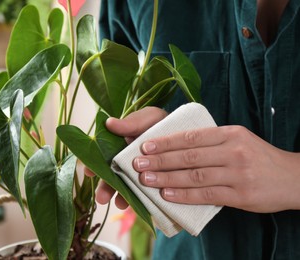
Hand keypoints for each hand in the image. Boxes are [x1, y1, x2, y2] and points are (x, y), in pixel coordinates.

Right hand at [84, 107, 167, 208]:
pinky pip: (145, 196)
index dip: (93, 165)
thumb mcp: (146, 119)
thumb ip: (130, 123)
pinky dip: (141, 201)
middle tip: (101, 198)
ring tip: (121, 205)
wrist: (183, 130)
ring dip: (122, 197)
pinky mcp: (152, 185)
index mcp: (117, 148)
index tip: (88, 171)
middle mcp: (124, 164)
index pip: (101, 158)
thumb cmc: (159, 123)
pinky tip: (140, 206)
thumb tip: (108, 123)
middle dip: (105, 188)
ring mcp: (138, 175)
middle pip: (111, 177)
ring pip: (126, 188)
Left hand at [134, 125, 299, 212]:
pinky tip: (167, 195)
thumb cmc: (258, 157)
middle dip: (160, 160)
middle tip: (138, 163)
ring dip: (166, 178)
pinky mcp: (241, 194)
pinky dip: (184, 195)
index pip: (191, 137)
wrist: (292, 177)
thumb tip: (174, 146)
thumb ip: (210, 142)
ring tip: (146, 180)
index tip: (144, 145)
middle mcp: (233, 151)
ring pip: (194, 175)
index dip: (165, 142)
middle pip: (189, 156)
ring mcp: (237, 173)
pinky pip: (206, 194)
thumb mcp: (237, 140)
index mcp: (229, 133)